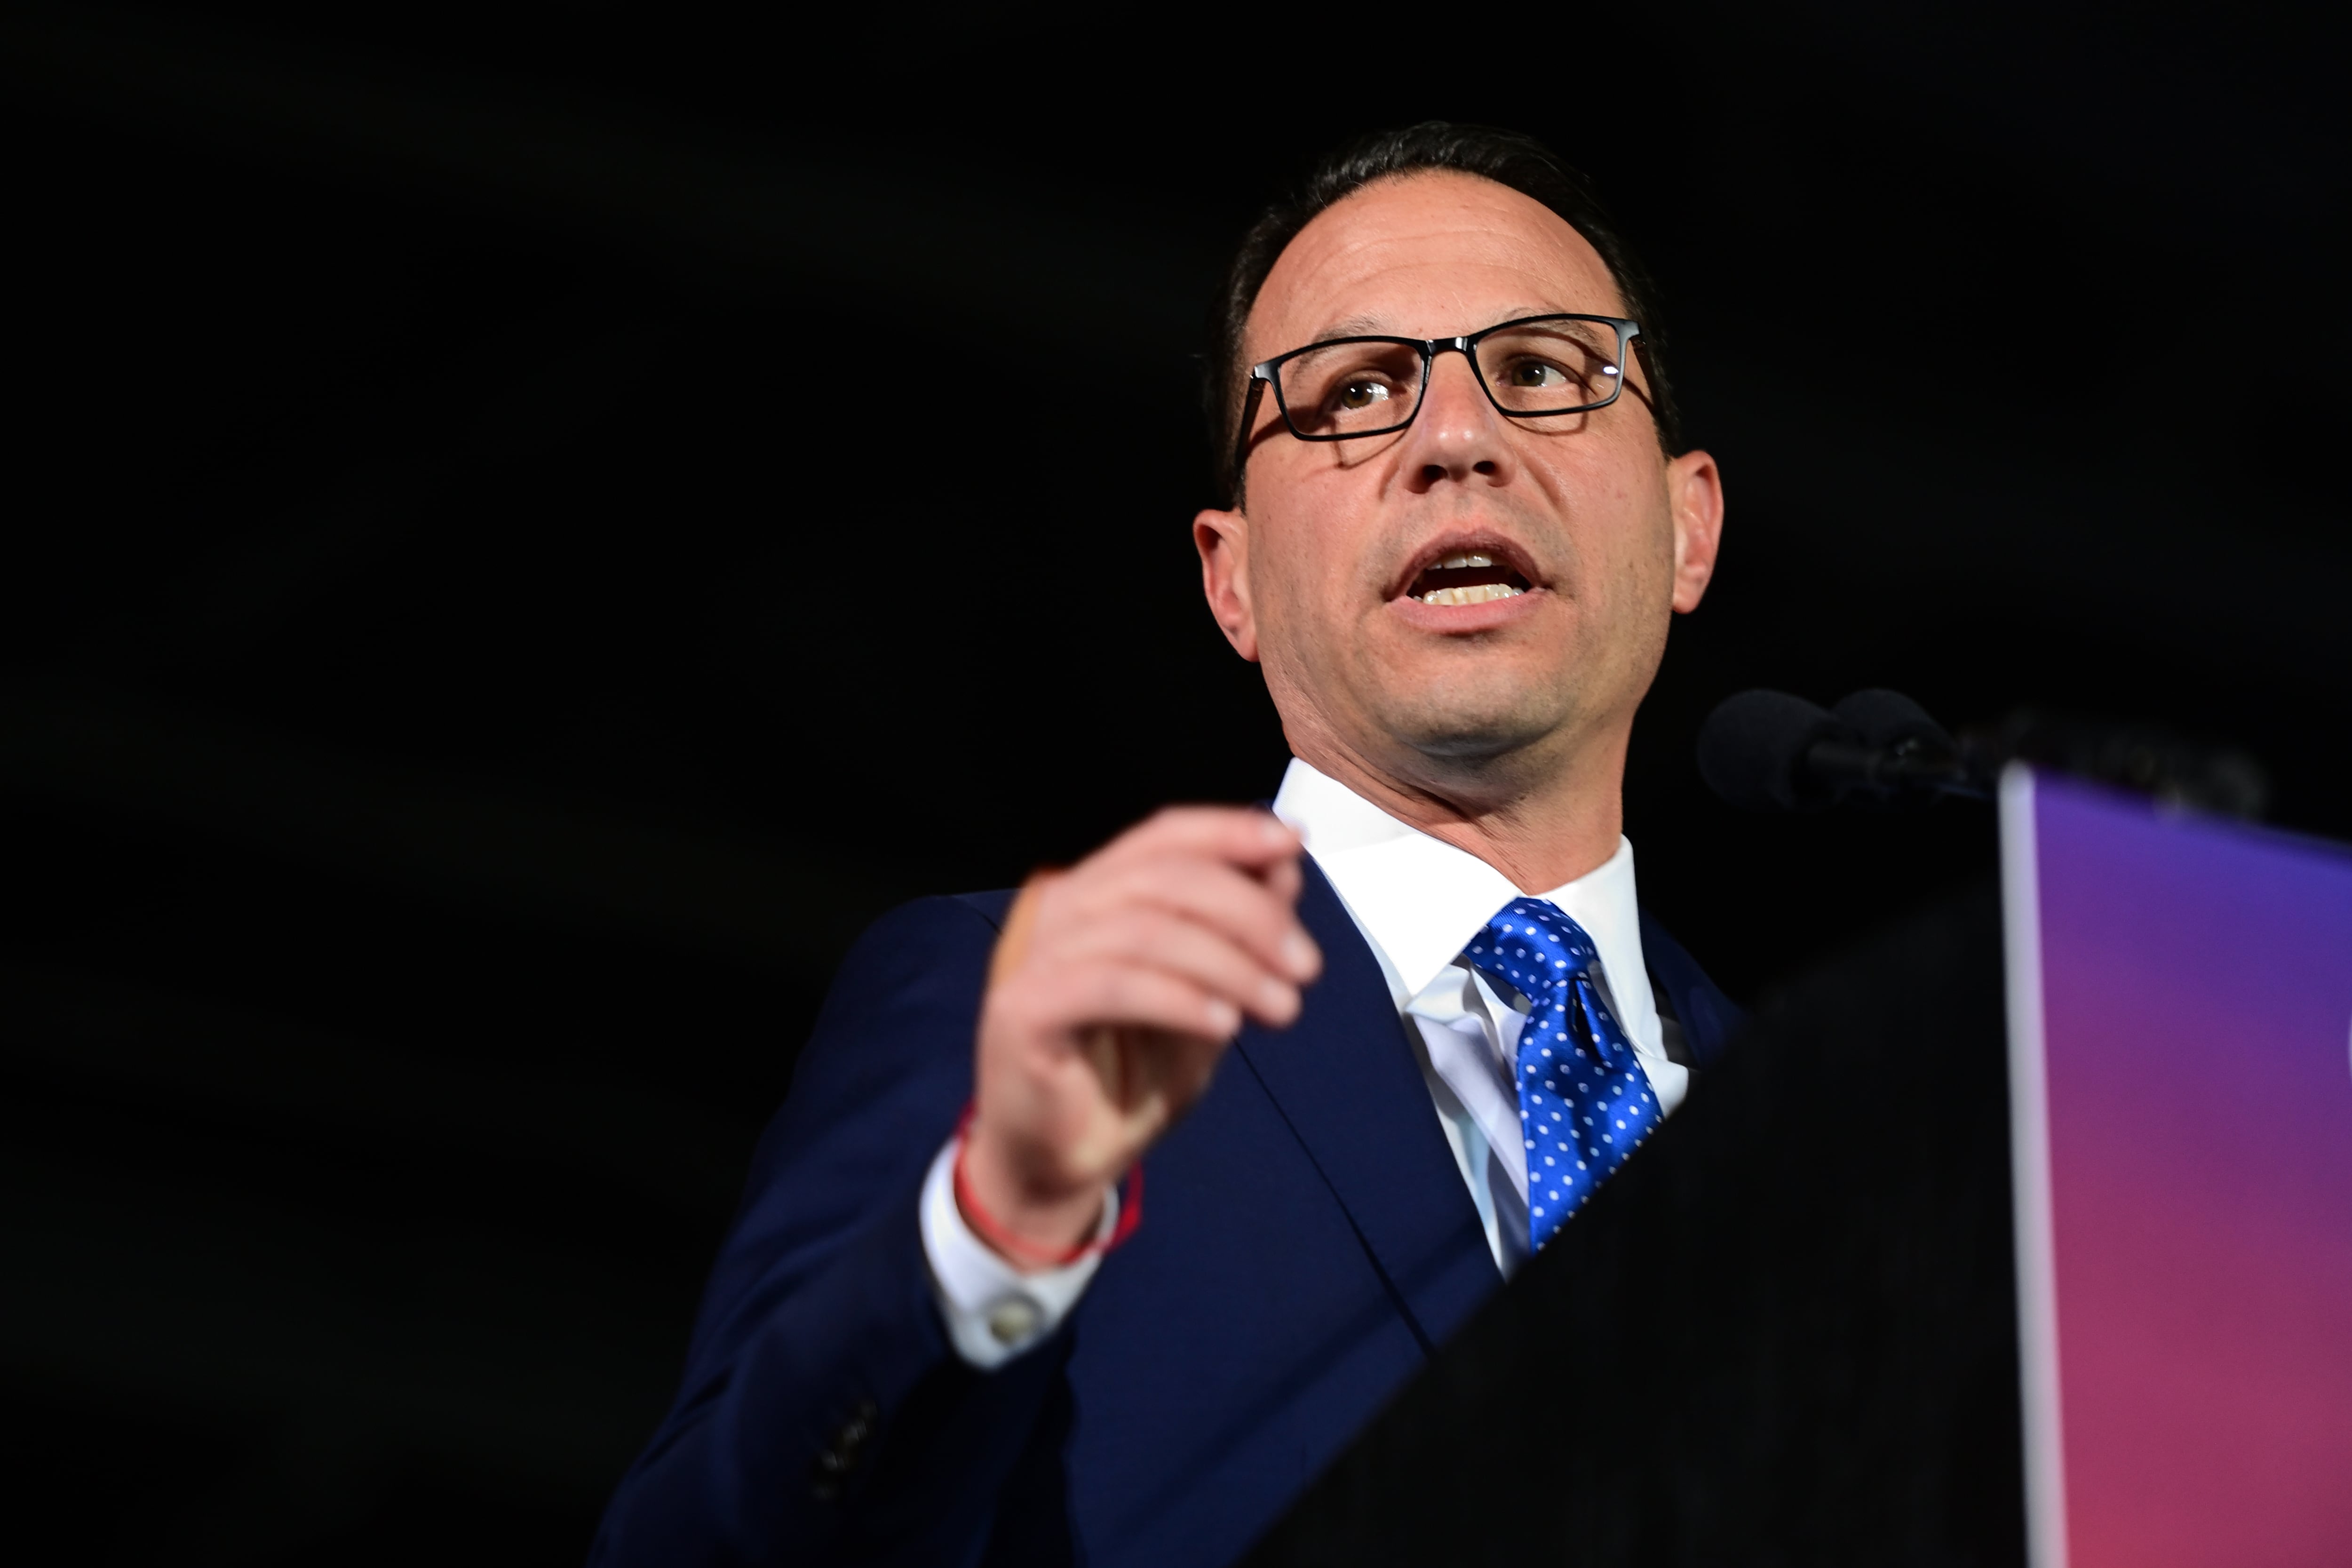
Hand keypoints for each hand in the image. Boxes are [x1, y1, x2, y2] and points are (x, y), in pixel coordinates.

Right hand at [961, 807, 1320, 1268]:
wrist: (1063, 1166)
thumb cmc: (1129, 1078)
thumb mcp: (1208, 997)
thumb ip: (1239, 933)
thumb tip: (1285, 867)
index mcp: (1100, 893)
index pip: (1162, 834)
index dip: (1229, 831)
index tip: (1294, 846)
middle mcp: (1062, 910)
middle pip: (1164, 875)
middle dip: (1250, 913)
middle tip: (1305, 966)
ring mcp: (1036, 957)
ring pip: (1145, 928)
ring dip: (1229, 963)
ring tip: (1281, 1007)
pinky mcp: (1023, 1009)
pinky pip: (1111, 984)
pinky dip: (1178, 998)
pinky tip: (1224, 1025)